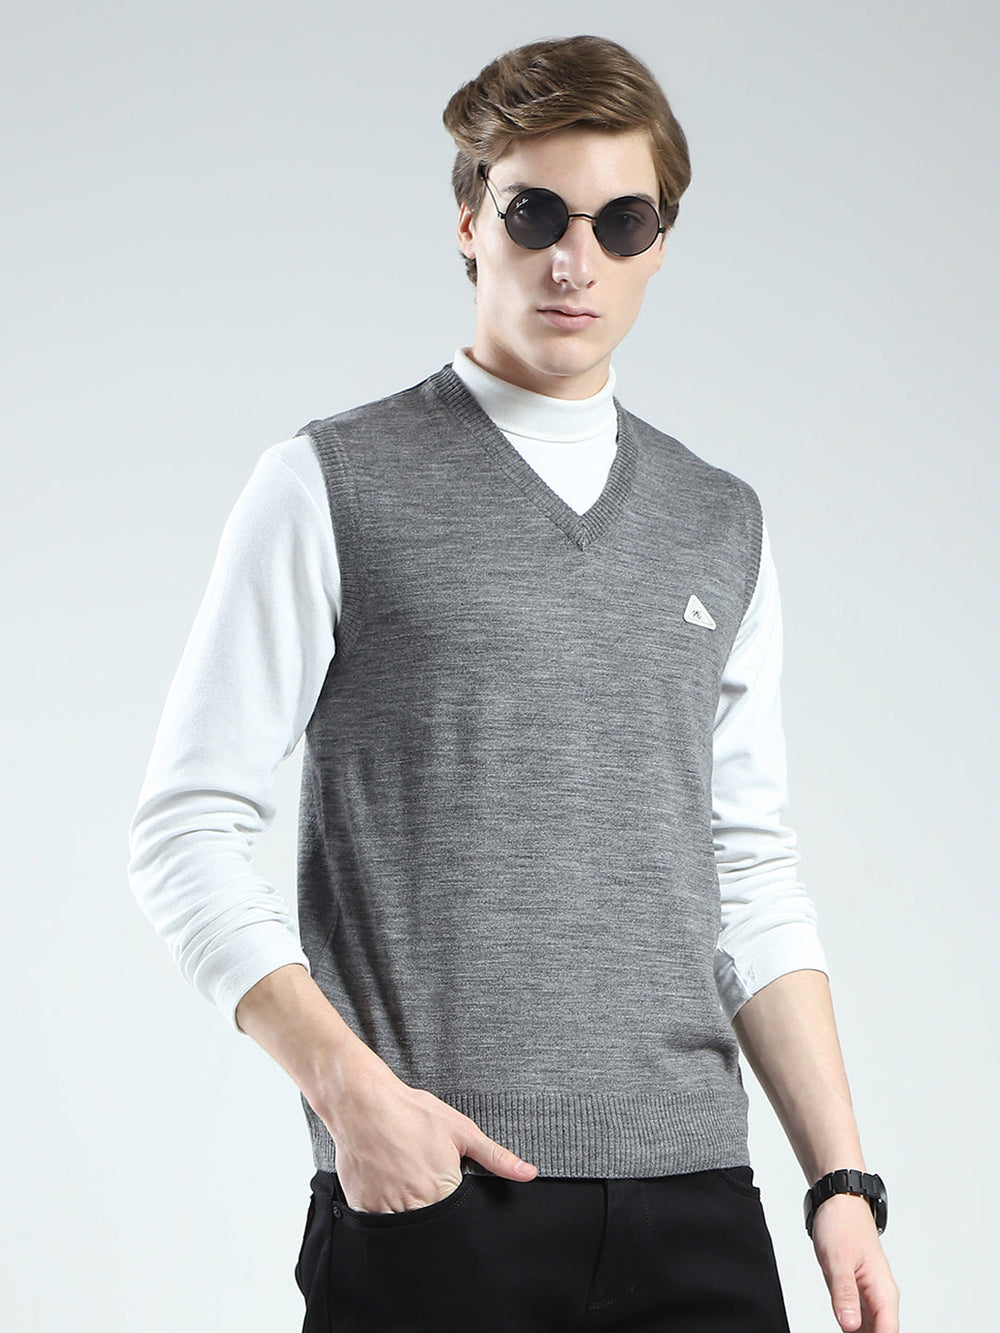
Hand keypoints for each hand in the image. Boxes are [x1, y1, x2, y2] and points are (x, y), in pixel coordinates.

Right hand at [318, 1048, 537, 1213]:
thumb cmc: (411, 1113)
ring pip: (403, 1224)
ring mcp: (384, 1209)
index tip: (443, 1180)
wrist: (363, 1102)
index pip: (456, 1217)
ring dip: (406, 1206)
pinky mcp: (361, 1207)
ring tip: (401, 1173)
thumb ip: (495, 1157)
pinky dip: (382, 1205)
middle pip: (430, 1223)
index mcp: (441, 1191)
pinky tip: (384, 1178)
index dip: (453, 1200)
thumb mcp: (461, 1130)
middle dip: (430, 1204)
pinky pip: (377, 1220)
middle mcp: (413, 1206)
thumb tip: (528, 1173)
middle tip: (418, 1171)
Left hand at [811, 1194, 899, 1331]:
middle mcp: (881, 1296)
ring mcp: (870, 1295)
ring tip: (844, 1326)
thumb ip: (844, 1294)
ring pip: (871, 1330)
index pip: (888, 1332)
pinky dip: (852, 1328)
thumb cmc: (841, 1225)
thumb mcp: (838, 1260)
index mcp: (883, 1291)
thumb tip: (849, 1326)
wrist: (839, 1203)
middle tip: (845, 1331)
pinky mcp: (858, 1292)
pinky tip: (844, 1327)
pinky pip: (860, 1320)